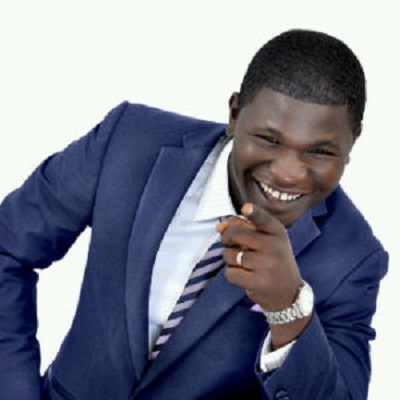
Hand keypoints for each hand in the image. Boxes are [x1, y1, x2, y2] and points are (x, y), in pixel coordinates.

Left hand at [217, 203, 310, 347]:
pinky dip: (232, 274)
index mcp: (277, 232)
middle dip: (227, 238)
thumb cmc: (271, 260)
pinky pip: (230, 273)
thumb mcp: (266, 240)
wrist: (288, 292)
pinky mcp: (259, 282)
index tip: (246, 208)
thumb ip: (243, 227)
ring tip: (243, 263)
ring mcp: (267, 265)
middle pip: (235, 234)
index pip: (264, 219)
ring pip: (230, 255)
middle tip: (230, 244)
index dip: (254, 213)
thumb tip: (219, 227)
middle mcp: (274, 246)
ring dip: (230, 258)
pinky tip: (244, 276)